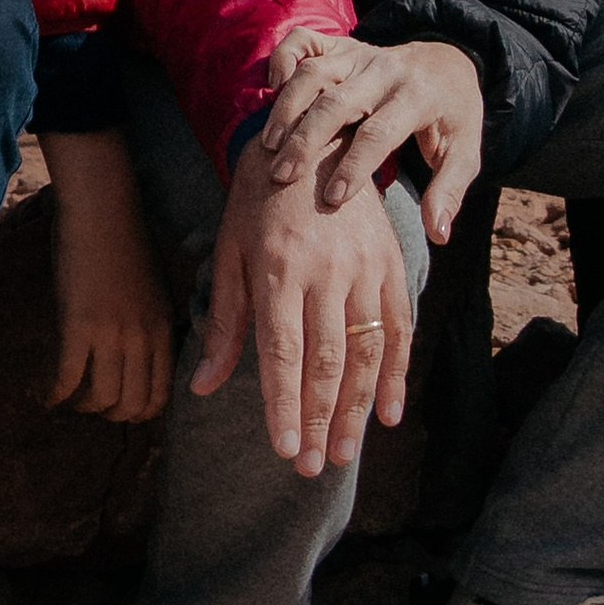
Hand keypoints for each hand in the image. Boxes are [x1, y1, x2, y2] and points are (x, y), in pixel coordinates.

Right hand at [38, 129, 174, 422]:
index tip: (119, 408)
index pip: (159, 394)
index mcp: (163, 327)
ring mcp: (112, 333)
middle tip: (90, 405)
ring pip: (101, 398)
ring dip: (81, 405)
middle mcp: (143, 336)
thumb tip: (137, 355)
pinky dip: (54, 394)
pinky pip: (67, 378)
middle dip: (109, 414)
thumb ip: (149, 322)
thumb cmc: (123, 241)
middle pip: (131, 404)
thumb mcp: (152, 288)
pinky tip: (44, 395)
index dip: (138, 412)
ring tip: (68, 396)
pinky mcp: (79, 325)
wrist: (102, 209)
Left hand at [195, 169, 413, 476]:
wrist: (312, 137)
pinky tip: (389, 412)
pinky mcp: (390, 261)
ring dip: (357, 407)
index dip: (286, 405)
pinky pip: (399, 324)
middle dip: (320, 419)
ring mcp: (365, 265)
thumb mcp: (230, 254)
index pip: (284, 353)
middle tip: (313, 467)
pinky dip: (397, 371)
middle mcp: (327, 270)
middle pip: (327, 360)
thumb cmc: (258, 202)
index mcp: (280, 269)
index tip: (284, 450)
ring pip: (367, 349)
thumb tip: (204, 386)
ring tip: (345, 453)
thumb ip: (226, 322)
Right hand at [259, 35, 484, 239]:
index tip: (332, 199)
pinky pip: (305, 40)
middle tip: (282, 176)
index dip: (355, 166)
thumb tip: (438, 235)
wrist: (450, 62)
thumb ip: (449, 192)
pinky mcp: (342, 44)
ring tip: (268, 146)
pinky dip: (284, 57)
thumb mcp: (464, 153)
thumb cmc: (453, 117)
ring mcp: (360, 54)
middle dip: (307, 139)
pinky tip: (272, 88)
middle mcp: (385, 70)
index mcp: (417, 96)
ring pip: (315, 72)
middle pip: (338, 101)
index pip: (380, 132)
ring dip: (288, 107)